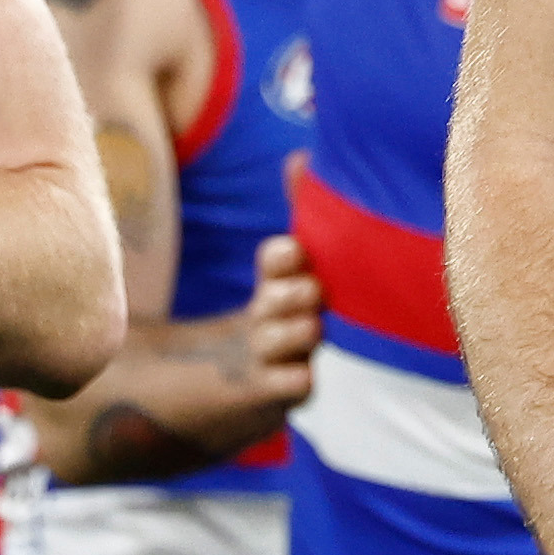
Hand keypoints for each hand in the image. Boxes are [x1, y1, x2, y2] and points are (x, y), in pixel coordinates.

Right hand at [235, 234, 321, 406]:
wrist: (241, 379)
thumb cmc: (287, 315)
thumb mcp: (293, 277)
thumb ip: (307, 219)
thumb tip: (299, 161)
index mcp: (278, 283)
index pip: (273, 261)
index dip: (281, 257)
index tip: (296, 252)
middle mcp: (269, 316)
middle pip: (272, 300)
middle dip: (291, 294)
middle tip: (312, 290)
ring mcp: (269, 356)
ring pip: (275, 342)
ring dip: (294, 333)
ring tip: (310, 327)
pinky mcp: (276, 393)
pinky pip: (284, 386)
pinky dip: (293, 382)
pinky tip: (304, 376)